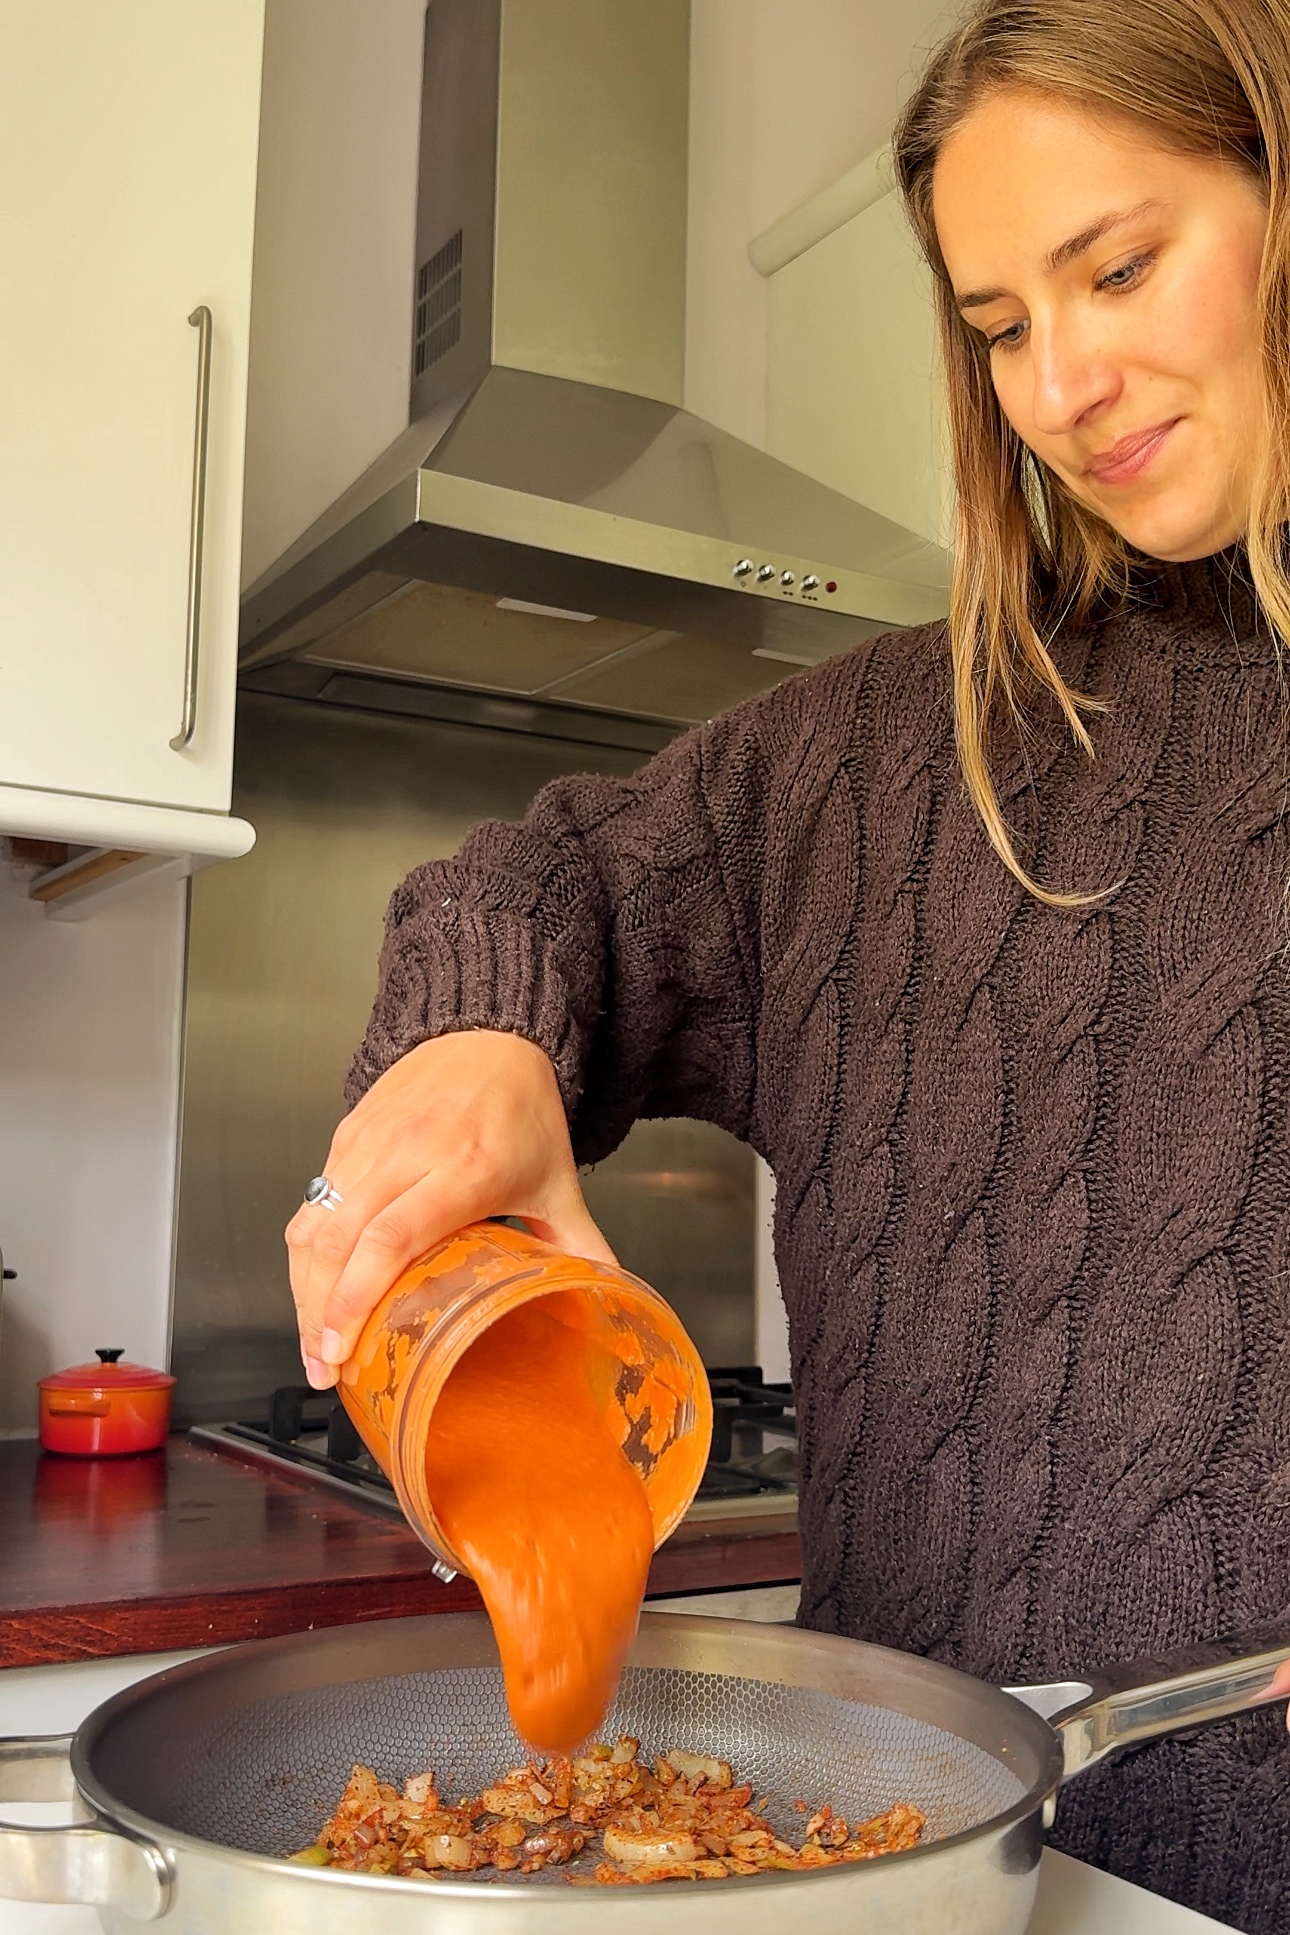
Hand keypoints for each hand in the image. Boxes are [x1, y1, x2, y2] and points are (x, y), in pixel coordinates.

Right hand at [285, 1031, 615, 1388]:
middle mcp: (408, 1153)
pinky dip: (305, 1252)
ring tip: (313, 1341)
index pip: (391, 1237)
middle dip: (318, 1313)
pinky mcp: (346, 1134)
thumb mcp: (558, 1179)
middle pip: (337, 1241)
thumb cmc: (520, 1106)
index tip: (342, 1349)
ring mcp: (370, 1142)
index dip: (355, 1298)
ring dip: (302, 1289)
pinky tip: (314, 1289)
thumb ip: (580, 1244)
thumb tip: (610, 1296)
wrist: (488, 1032)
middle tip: (323, 1367)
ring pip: (313, 1223)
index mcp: (464, 1169)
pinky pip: (311, 1200)